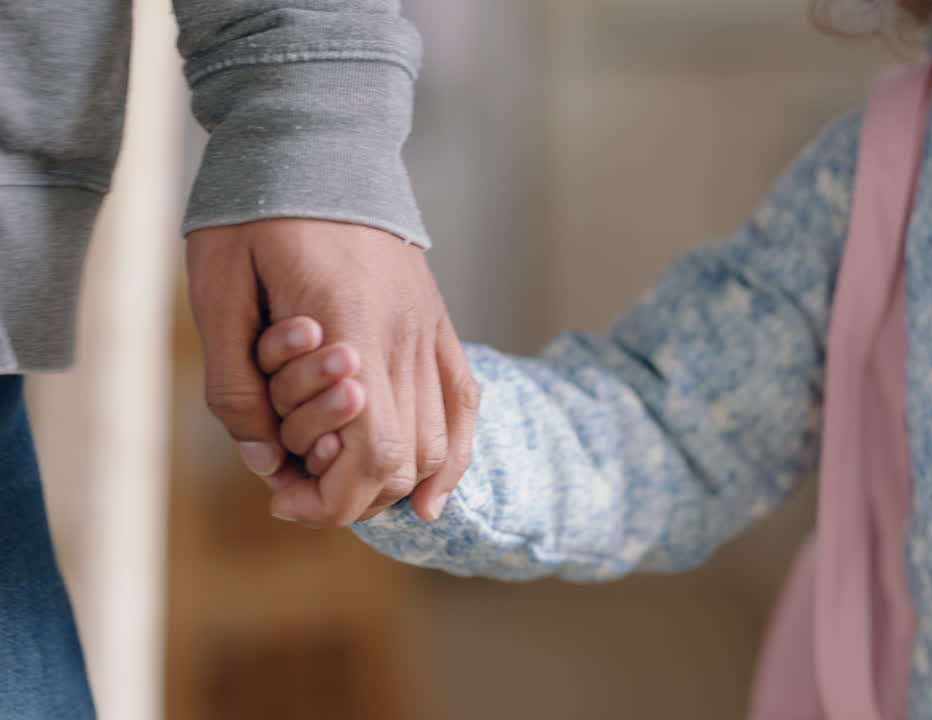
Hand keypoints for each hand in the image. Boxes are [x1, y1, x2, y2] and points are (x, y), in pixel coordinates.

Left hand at [187, 219, 480, 525]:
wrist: (317, 142)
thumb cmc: (257, 213)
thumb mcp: (216, 292)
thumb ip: (235, 384)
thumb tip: (262, 459)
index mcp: (350, 329)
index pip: (372, 454)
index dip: (331, 501)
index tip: (282, 498)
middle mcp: (403, 338)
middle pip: (407, 461)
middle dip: (353, 497)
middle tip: (297, 489)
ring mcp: (429, 330)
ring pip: (440, 442)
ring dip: (395, 481)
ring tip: (344, 481)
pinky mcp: (437, 322)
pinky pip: (465, 403)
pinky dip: (453, 456)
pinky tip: (429, 494)